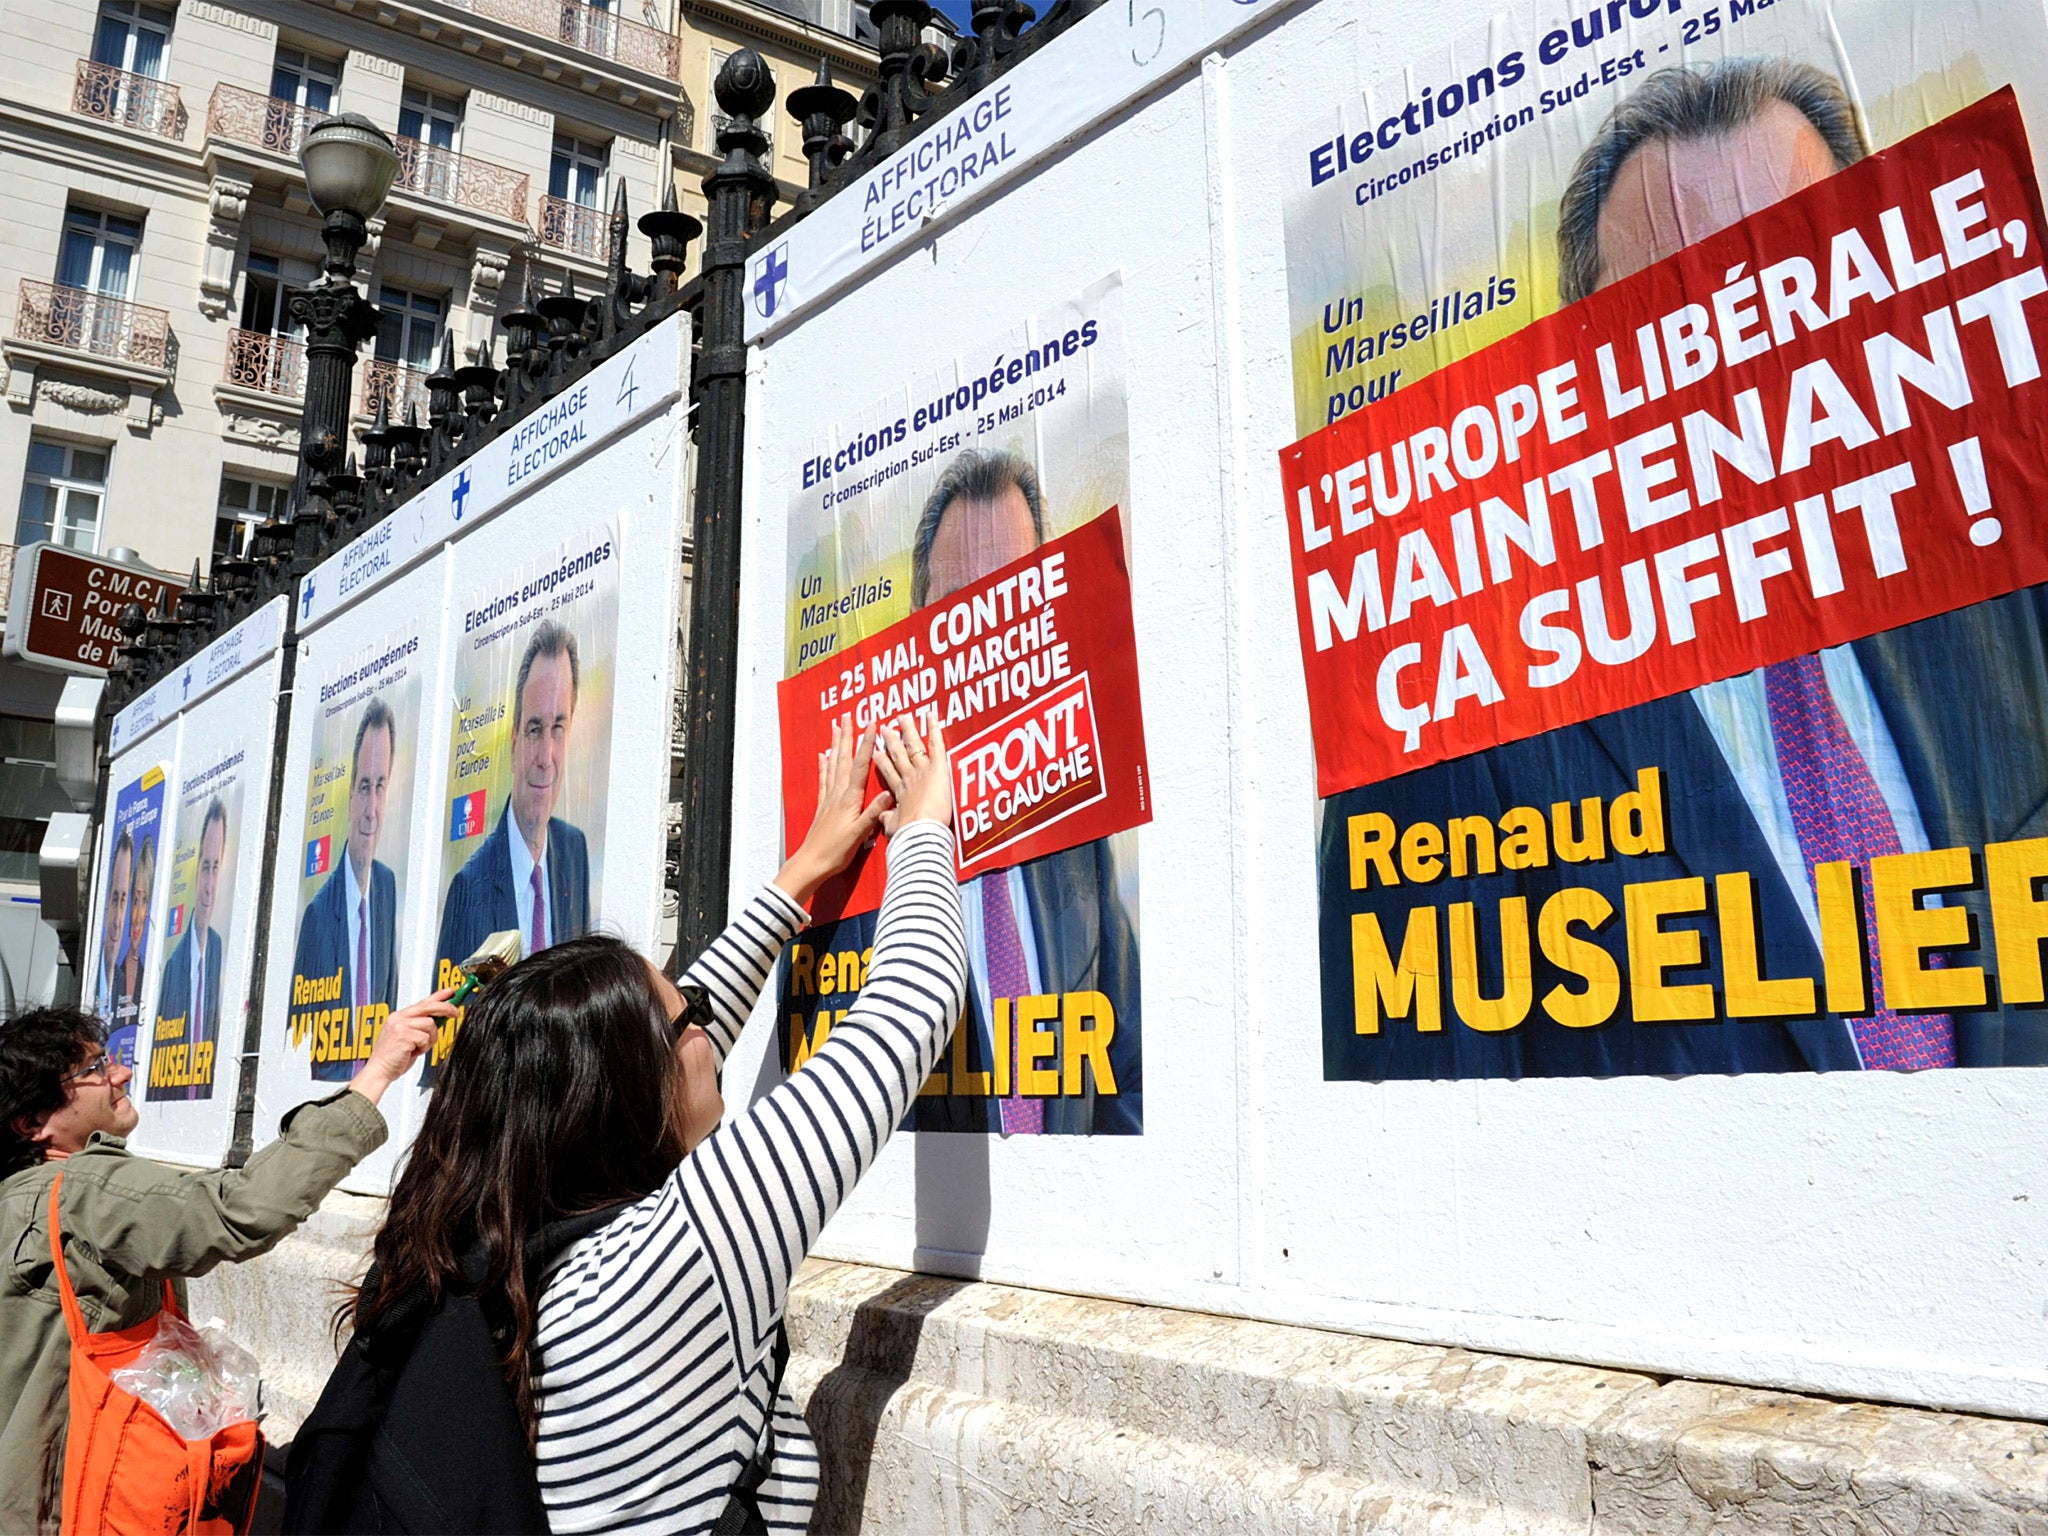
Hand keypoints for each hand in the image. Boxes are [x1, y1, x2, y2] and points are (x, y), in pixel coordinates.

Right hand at [350, 988, 458, 1106]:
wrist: (380, 1070)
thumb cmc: (394, 1057)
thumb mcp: (408, 1037)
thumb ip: (420, 1026)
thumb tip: (440, 1017)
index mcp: (399, 1017)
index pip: (422, 1002)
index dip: (438, 996)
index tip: (450, 992)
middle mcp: (398, 1018)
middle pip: (429, 1006)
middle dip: (446, 1008)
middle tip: (456, 1013)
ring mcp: (400, 1026)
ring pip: (430, 1024)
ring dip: (430, 1038)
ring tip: (419, 1047)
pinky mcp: (403, 1035)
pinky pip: (425, 1037)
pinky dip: (424, 1047)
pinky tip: (413, 1052)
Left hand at [774, 716, 892, 907]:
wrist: (812, 862)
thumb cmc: (837, 851)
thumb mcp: (860, 834)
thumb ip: (874, 813)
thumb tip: (889, 792)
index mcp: (850, 798)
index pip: (859, 765)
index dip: (866, 744)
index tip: (871, 725)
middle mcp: (838, 793)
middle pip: (843, 758)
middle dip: (846, 736)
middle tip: (848, 716)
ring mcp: (829, 798)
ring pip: (833, 764)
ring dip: (835, 744)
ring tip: (835, 727)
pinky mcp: (823, 805)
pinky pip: (824, 779)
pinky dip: (824, 764)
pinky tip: (823, 755)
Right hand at [875, 714, 950, 833]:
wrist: (917, 833)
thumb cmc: (906, 835)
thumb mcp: (893, 828)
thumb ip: (888, 818)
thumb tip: (884, 815)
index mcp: (898, 794)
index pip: (889, 774)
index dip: (883, 763)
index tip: (876, 752)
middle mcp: (907, 779)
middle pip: (898, 755)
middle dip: (892, 741)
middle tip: (886, 728)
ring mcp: (921, 771)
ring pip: (913, 745)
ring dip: (908, 730)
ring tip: (902, 717)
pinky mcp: (936, 769)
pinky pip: (936, 745)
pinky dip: (934, 729)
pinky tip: (930, 715)